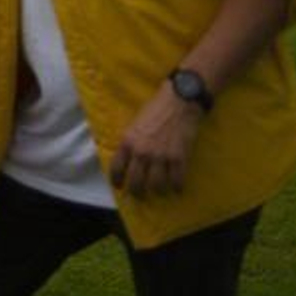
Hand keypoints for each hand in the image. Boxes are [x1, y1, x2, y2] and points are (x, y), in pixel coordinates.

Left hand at [108, 81, 202, 197]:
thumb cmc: (156, 108)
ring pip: (156, 186)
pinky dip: (177, 187)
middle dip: (136, 192)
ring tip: (159, 191)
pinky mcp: (179, 158)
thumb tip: (128, 158)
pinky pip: (176, 180)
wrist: (179, 101)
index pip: (116, 168)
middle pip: (135, 182)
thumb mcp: (135, 124)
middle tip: (139, 195)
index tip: (119, 186)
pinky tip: (177, 189)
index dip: (117, 181)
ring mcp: (161, 157)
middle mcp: (142, 152)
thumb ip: (130, 142)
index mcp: (127, 142)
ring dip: (158, 191)